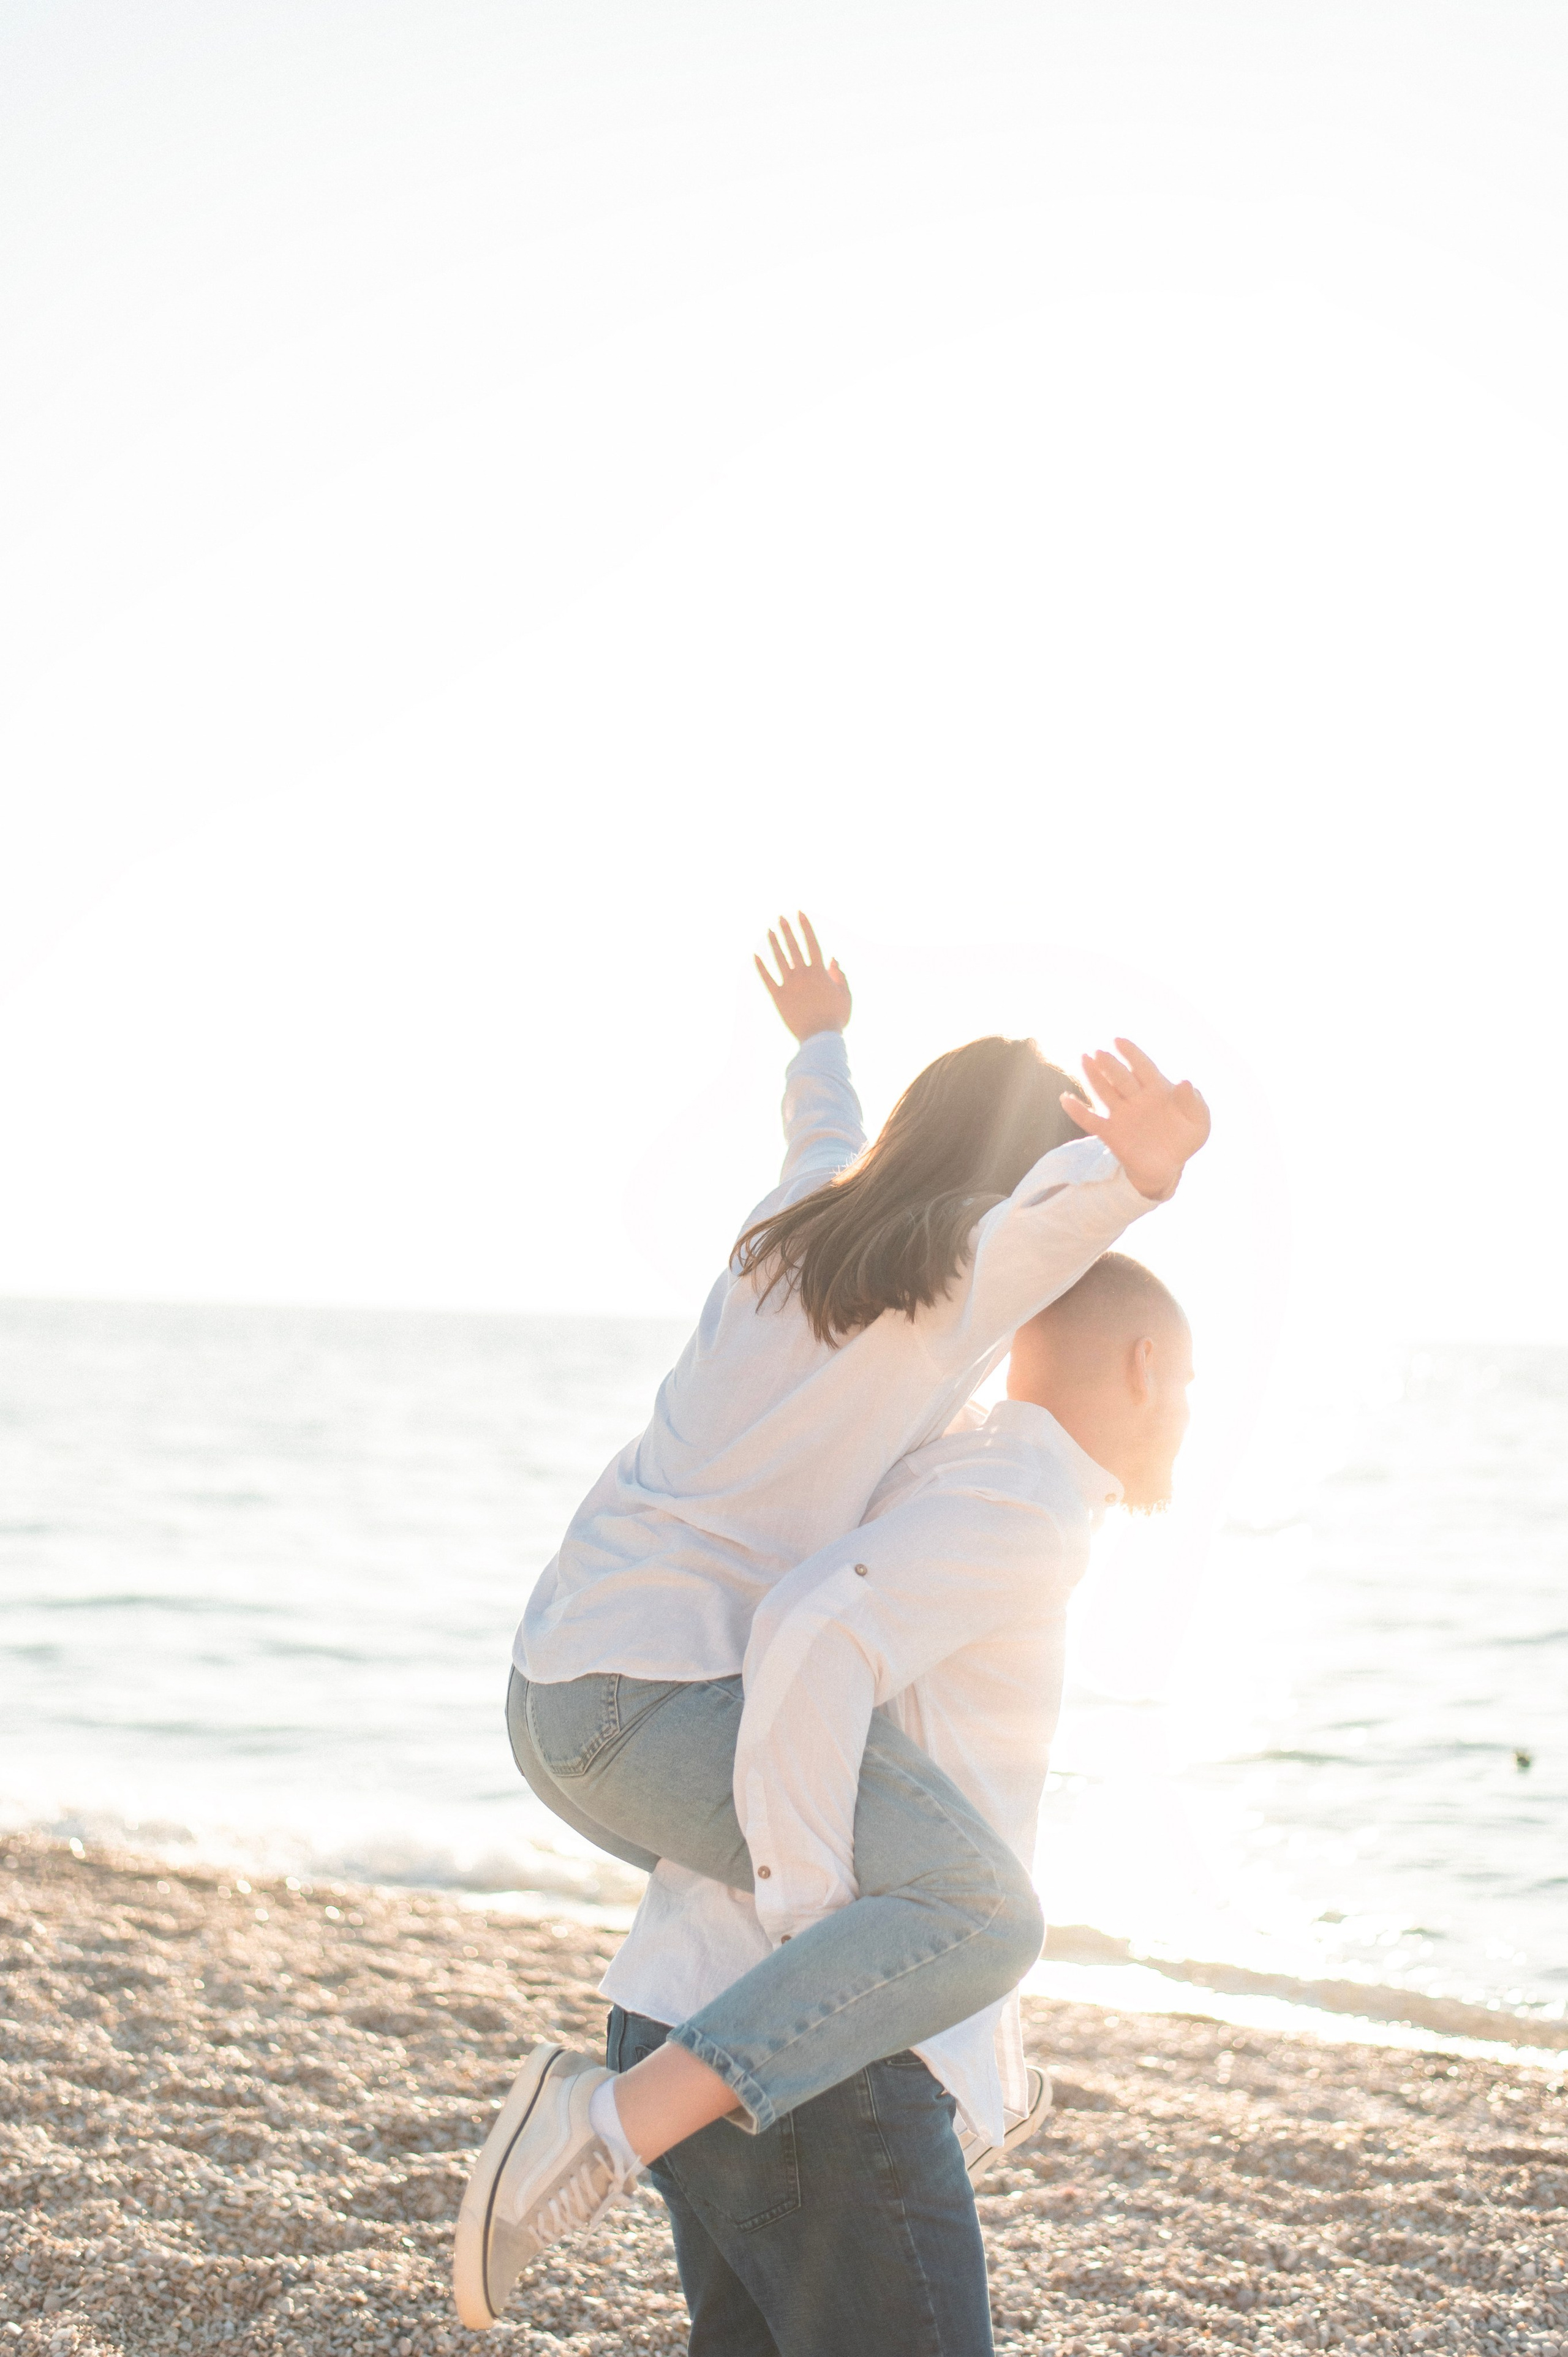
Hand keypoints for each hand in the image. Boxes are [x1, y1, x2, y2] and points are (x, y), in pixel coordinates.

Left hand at [755, 913, 851, 1040]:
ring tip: (769, 930)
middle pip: (792, 947)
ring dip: (774, 943)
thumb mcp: (845, 995)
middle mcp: (802, 975)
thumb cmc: (836, 1018)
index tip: (799, 913)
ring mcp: (789, 985)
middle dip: (787, 930)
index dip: (805, 926)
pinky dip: (760, 967)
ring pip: (778, 959)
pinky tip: (754, 955)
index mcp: (819, 972)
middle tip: (781, 917)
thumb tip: (832, 958)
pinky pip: (767, 979)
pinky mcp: (778, 998)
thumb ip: (839, 975)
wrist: (820, 1039)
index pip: (811, 942)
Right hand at [1061, 1039, 1209, 1200]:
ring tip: (1083, 1059)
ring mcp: (1121, 1114)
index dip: (1131, 1053)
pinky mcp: (1110, 1133)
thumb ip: (1194, 1103)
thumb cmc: (1184, 1140)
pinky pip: (1090, 1120)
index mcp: (1157, 1090)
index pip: (1143, 1066)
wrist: (1167, 1167)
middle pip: (1120, 1077)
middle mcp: (1135, 1098)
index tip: (1119, 1040)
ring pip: (1104, 1091)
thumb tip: (1185, 1081)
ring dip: (1093, 1076)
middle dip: (1110, 1064)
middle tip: (1100, 1053)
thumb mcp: (1199, 1123)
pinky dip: (1077, 1111)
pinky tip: (1065, 1099)